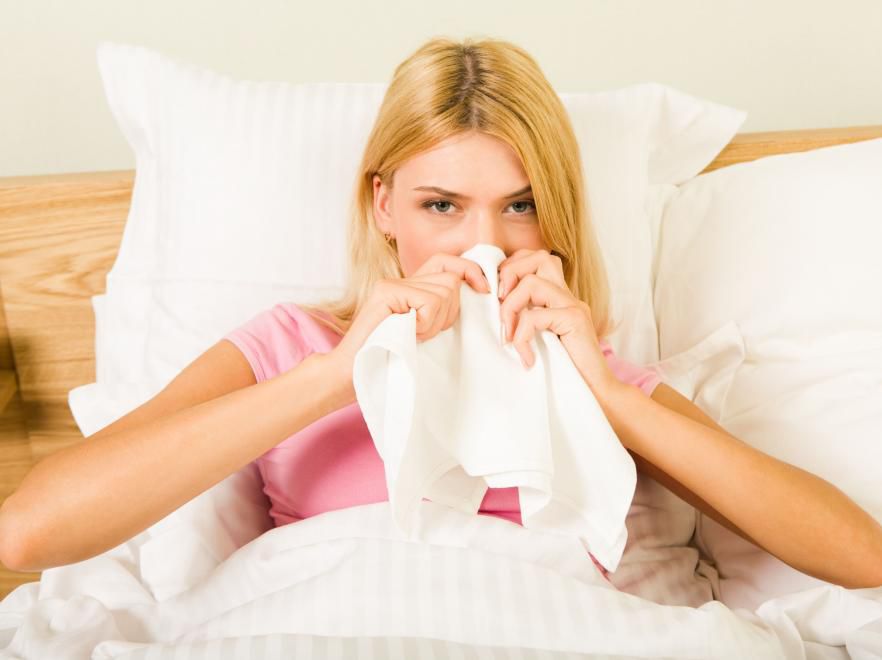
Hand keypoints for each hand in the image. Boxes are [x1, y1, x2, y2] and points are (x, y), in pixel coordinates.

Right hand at [329, 252, 491, 403]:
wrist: (348, 376)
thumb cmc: (387, 360)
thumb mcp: (423, 333)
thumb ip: (440, 312)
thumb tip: (476, 295)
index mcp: (410, 289)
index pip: (447, 263)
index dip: (470, 271)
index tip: (485, 291)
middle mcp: (400, 281)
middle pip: (451, 280)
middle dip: (451, 311)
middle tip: (428, 333)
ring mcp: (392, 285)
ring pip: (444, 291)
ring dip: (436, 321)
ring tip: (415, 335)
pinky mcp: (386, 292)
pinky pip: (429, 302)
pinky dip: (426, 323)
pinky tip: (409, 334)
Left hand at [497, 248, 619, 398]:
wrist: (596, 392)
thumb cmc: (565, 371)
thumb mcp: (539, 340)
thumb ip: (526, 321)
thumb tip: (494, 311)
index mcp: (559, 297)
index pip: (536, 259)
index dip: (512, 268)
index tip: (498, 297)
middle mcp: (568, 296)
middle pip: (538, 257)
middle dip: (510, 274)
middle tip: (499, 304)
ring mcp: (574, 306)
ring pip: (532, 282)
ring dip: (510, 307)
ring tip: (509, 335)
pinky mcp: (575, 320)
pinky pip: (535, 316)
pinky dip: (522, 337)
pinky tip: (526, 358)